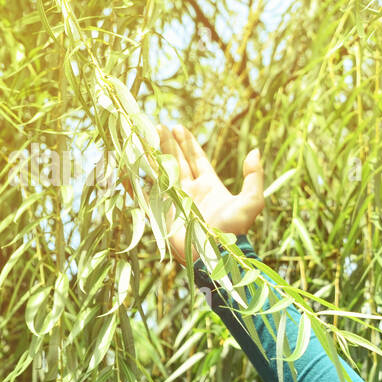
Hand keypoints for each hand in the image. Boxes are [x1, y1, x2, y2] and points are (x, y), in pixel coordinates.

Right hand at [149, 123, 264, 263]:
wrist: (216, 255)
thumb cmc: (235, 230)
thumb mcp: (252, 201)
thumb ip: (254, 176)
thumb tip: (255, 151)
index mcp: (210, 186)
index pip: (196, 159)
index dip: (188, 143)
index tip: (178, 127)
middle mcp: (190, 191)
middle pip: (177, 161)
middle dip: (167, 144)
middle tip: (158, 126)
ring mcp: (175, 201)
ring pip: (160, 173)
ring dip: (151, 157)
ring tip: (143, 138)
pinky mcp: (161, 213)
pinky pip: (145, 195)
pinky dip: (135, 183)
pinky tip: (126, 170)